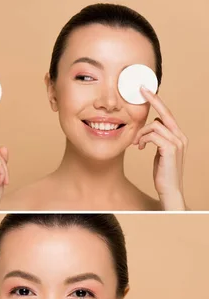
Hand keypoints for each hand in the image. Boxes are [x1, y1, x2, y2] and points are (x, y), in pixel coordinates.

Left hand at [135, 88, 187, 209]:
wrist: (169, 188)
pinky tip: (140, 148)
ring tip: (136, 144)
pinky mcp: (170, 148)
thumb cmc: (162, 171)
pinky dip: (143, 139)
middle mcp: (180, 136)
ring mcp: (177, 142)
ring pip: (154, 125)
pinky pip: (153, 135)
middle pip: (164, 113)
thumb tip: (148, 129)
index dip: (157, 101)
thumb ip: (156, 139)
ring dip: (141, 133)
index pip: (167, 114)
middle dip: (153, 100)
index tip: (145, 90)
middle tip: (141, 90)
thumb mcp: (158, 152)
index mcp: (178, 135)